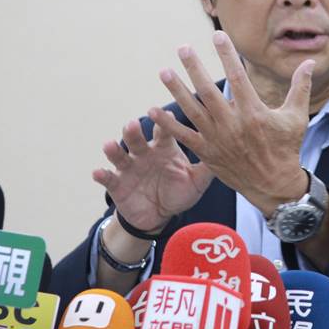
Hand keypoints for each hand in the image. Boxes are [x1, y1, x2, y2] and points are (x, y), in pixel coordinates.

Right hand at [93, 119, 213, 232]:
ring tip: (111, 145)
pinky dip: (102, 175)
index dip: (163, 122)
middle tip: (133, 124)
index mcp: (164, 148)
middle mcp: (145, 153)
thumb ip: (208, 167)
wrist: (158, 215)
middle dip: (134, 131)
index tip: (165, 112)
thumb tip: (230, 150)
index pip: (164, 131)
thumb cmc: (178, 192)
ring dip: (114, 149)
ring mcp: (129, 167)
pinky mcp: (117, 184)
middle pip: (138, 138)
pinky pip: (108, 178)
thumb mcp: (196, 182)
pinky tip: (97, 173)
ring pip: (120, 154)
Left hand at [149, 30, 314, 215]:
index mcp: (253, 113)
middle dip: (194, 67)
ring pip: (192, 110)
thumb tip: (310, 62)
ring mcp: (217, 139)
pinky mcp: (207, 153)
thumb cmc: (287, 149)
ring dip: (176, 90)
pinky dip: (167, 124)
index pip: (237, 77)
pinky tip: (152, 111)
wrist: (274, 186)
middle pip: (208, 90)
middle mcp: (232, 124)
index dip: (227, 54)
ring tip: (164, 72)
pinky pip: (183, 136)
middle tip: (183, 48)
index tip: (217, 36)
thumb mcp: (297, 117)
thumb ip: (300, 87)